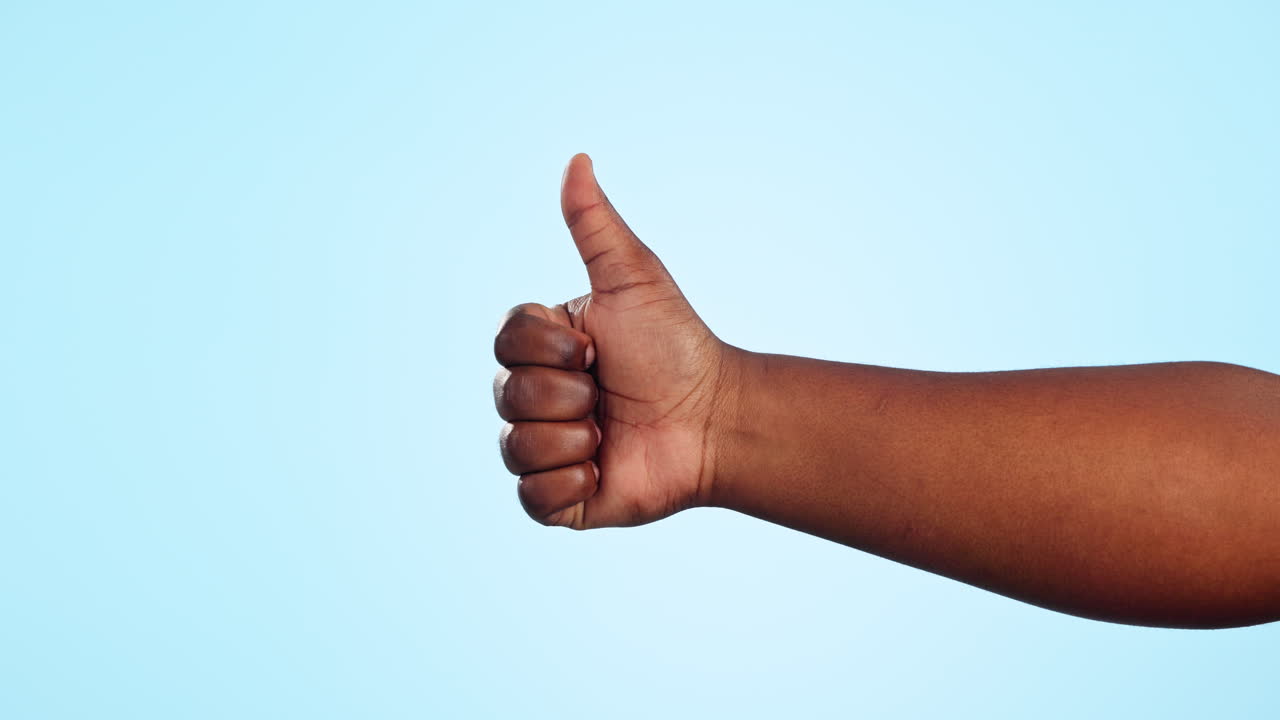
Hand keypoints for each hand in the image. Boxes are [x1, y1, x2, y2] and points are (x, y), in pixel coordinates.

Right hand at [493, 154, 738, 528]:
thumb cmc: (678, 346)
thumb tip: (577, 159)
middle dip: (569, 394)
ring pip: (514, 447)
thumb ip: (596, 225)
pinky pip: (531, 497)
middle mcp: (536, 397)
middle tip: (610, 392)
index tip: (598, 347)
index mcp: (544, 349)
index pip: (505, 343)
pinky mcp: (560, 498)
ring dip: (573, 438)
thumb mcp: (634, 278)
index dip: (549, 349)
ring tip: (612, 433)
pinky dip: (570, 482)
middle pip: (507, 396)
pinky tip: (606, 468)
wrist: (716, 419)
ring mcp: (546, 448)